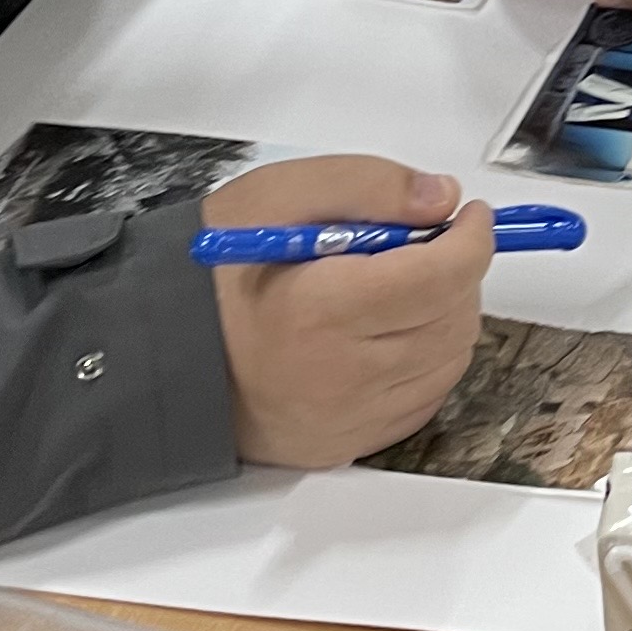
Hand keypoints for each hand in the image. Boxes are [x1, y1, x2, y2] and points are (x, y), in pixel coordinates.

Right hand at [204, 157, 491, 467]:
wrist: (160, 354)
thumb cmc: (214, 275)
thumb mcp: (277, 197)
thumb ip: (366, 185)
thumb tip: (441, 199)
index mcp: (319, 309)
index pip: (441, 276)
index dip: (472, 238)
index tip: (468, 215)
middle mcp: (340, 376)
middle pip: (453, 319)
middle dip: (457, 273)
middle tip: (426, 246)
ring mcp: (346, 420)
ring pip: (449, 361)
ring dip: (446, 315)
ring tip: (400, 288)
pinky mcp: (346, 445)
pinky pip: (424, 399)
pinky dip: (426, 359)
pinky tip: (389, 332)